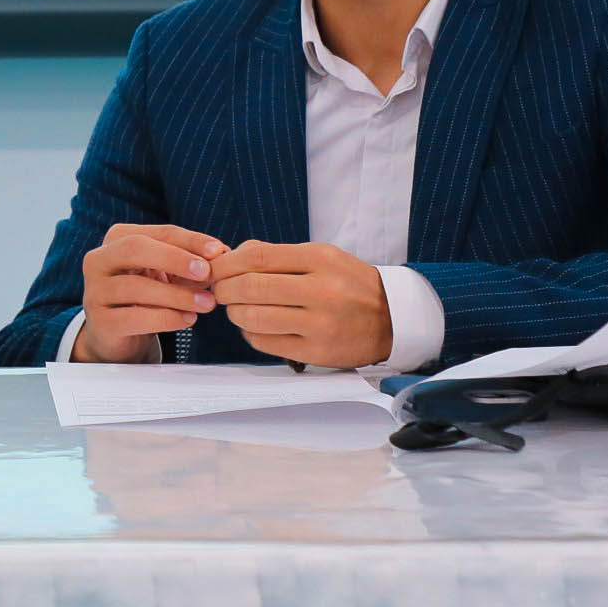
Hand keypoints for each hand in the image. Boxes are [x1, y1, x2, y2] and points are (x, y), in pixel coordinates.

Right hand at [74, 224, 224, 362]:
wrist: (117, 335)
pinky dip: (166, 318)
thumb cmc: (145, 297)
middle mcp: (99, 260)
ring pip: (136, 287)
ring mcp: (95, 291)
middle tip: (206, 272)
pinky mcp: (100, 322)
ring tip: (206, 303)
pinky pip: (134, 317)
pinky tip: (188, 319)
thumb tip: (220, 254)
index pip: (158, 232)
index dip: (190, 240)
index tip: (218, 250)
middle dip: (175, 258)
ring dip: (177, 295)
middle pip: (136, 249)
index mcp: (118, 239)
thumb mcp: (166, 274)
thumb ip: (189, 264)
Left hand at [206, 241, 391, 367]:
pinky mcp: (317, 352)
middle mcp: (321, 290)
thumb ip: (277, 254)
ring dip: (235, 313)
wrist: (393, 318)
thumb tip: (230, 255)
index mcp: (320, 260)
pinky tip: (256, 327)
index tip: (213, 268)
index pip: (257, 257)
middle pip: (251, 288)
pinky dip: (251, 334)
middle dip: (224, 289)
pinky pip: (266, 343)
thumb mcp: (322, 256)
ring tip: (237, 309)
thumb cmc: (349, 284)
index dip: (226, 263)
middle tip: (219, 290)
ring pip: (254, 318)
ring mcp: (320, 324)